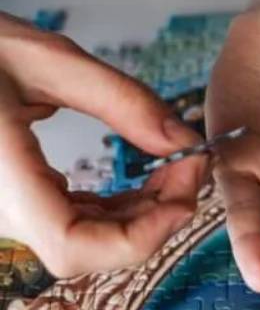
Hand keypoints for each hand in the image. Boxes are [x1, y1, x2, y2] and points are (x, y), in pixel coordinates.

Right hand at [0, 14, 205, 275]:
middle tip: (191, 167)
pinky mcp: (15, 200)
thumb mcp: (45, 58)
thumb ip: (121, 100)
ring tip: (175, 166)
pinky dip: (120, 208)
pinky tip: (146, 178)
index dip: (139, 237)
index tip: (185, 197)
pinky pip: (75, 222)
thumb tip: (183, 141)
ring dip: (142, 215)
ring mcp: (4, 209)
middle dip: (154, 219)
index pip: (72, 246)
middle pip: (88, 251)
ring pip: (86, 242)